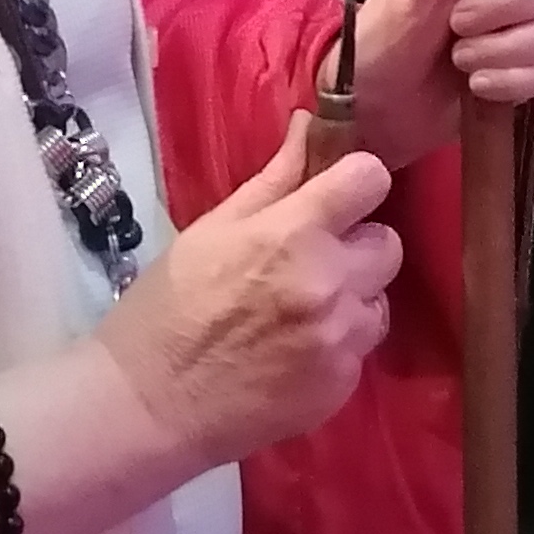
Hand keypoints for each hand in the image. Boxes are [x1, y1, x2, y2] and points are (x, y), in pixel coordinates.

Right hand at [96, 115, 403, 466]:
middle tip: (314, 263)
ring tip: (302, 314)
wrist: (145, 408)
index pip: (371, 179)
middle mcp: (328, 282)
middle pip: (388, 244)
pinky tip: (293, 356)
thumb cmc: (166, 309)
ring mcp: (339, 340)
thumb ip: (273, 179)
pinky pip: (360, 351)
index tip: (338, 197)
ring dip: (352, 301)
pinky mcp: (340, 388)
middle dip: (357, 247)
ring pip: (379, 301)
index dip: (357, 183)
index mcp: (293, 233)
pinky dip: (336, 349)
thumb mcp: (212, 230)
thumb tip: (308, 125)